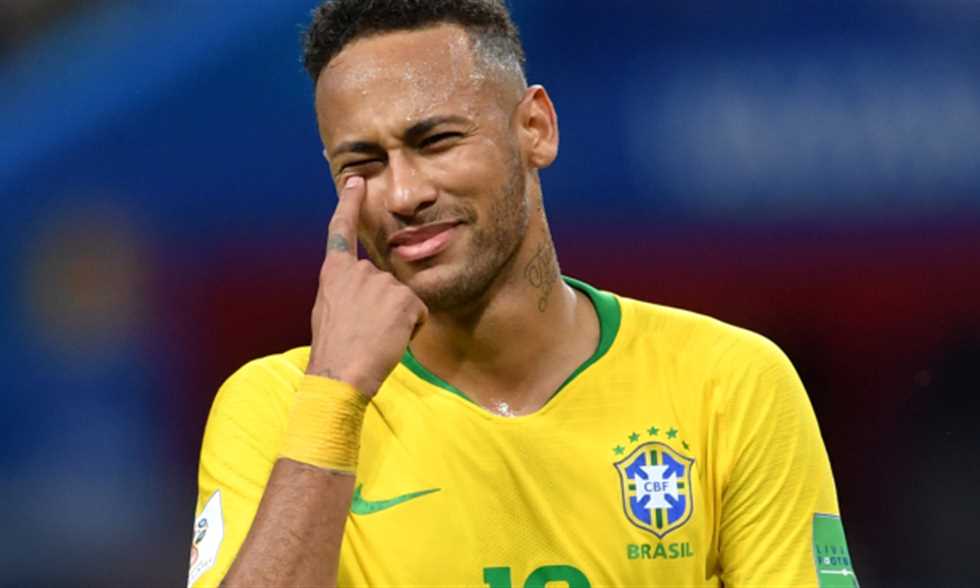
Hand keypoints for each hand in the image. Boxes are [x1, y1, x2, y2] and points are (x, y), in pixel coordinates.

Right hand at [306, 176, 427, 396]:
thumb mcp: (330, 311)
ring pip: (402, 300)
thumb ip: (347, 292)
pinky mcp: (404, 299)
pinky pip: (417, 314)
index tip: (355, 181)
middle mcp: (358, 271)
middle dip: (383, 307)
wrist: (339, 374)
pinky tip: (390, 341)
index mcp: (334, 273)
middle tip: (364, 332)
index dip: (349, 204)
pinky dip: (410, 329)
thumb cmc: (334, 351)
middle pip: (384, 282)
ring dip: (396, 320)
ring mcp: (382, 283)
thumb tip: (363, 294)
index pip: (341, 230)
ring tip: (374, 339)